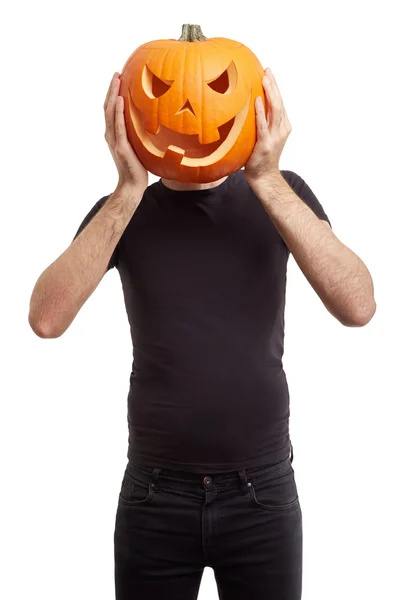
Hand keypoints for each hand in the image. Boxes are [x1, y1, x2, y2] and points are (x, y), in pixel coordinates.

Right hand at [104, 72, 147, 193]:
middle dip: (111, 89)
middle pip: (107, 107)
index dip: (112, 94)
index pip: (111, 110)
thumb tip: (153, 122)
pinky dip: (117, 111)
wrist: (133, 185)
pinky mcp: (120, 146)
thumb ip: (140, 134)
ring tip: (116, 79)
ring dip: (112, 94)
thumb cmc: (138, 168)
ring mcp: (114, 140)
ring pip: (110, 112)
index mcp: (114, 134)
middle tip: (116, 73)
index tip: (118, 79)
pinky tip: (120, 99)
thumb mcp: (139, 146)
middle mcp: (110, 135)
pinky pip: (117, 125)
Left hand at [244, 68, 291, 185]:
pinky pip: (263, 125)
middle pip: (279, 102)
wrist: (264, 177)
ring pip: (275, 109)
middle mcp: (281, 129)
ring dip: (269, 92)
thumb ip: (260, 123)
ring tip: (264, 79)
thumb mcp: (263, 137)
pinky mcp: (265, 144)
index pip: (279, 102)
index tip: (268, 72)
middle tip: (266, 70)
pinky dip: (260, 112)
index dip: (275, 87)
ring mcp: (274, 137)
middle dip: (273, 85)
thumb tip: (245, 109)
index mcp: (283, 126)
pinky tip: (255, 100)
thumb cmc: (260, 158)